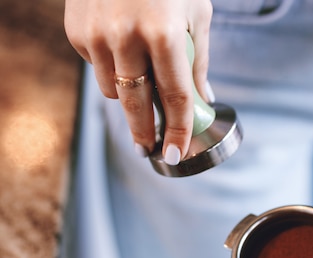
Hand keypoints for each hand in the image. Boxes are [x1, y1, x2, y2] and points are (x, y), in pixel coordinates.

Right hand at [64, 0, 212, 163]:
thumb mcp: (198, 14)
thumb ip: (199, 61)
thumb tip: (202, 100)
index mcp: (165, 34)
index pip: (174, 98)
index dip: (177, 131)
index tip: (175, 153)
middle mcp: (127, 37)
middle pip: (136, 104)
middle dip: (145, 132)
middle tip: (150, 149)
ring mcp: (96, 34)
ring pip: (112, 90)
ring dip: (129, 97)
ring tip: (142, 89)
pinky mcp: (76, 30)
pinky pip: (96, 67)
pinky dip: (111, 68)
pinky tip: (122, 51)